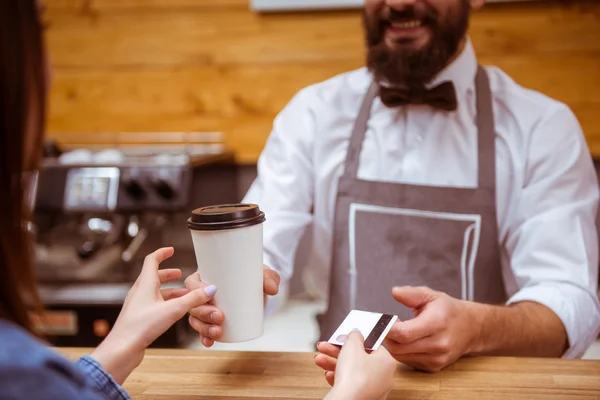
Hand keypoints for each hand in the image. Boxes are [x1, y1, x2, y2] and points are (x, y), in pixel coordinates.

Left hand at [91, 248, 216, 383]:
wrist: (122, 349)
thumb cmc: (141, 327)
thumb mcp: (173, 310)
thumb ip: (193, 299)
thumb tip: (210, 289)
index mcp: (145, 284)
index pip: (152, 260)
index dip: (162, 253)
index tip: (171, 250)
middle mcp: (139, 292)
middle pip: (153, 276)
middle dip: (168, 274)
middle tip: (180, 273)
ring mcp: (138, 305)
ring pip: (155, 291)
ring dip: (169, 290)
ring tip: (184, 295)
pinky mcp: (139, 317)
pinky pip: (154, 304)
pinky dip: (166, 302)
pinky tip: (175, 311)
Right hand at [185, 265, 279, 346]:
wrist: (260, 290)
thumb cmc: (255, 277)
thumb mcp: (263, 274)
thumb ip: (269, 277)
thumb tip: (272, 289)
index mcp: (207, 276)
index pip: (192, 282)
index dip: (196, 289)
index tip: (211, 293)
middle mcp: (202, 294)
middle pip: (193, 304)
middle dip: (203, 312)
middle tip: (220, 316)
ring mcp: (206, 309)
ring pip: (196, 319)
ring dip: (204, 327)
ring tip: (218, 332)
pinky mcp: (212, 322)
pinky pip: (203, 330)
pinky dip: (205, 337)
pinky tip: (209, 342)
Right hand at [318, 331, 396, 399]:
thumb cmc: (354, 376)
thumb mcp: (352, 346)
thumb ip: (355, 336)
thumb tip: (356, 334)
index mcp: (387, 361)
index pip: (371, 346)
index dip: (355, 341)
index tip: (343, 339)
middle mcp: (384, 377)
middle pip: (358, 359)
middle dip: (338, 352)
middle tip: (326, 347)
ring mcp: (374, 389)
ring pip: (352, 372)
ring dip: (334, 364)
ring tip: (319, 359)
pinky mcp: (364, 398)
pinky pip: (351, 385)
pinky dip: (339, 379)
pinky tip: (328, 375)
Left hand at [383, 286, 479, 371]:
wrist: (471, 328)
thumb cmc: (448, 310)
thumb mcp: (431, 295)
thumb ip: (411, 294)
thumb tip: (394, 292)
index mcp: (437, 323)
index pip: (405, 333)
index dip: (388, 329)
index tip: (382, 321)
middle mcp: (438, 345)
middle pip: (399, 347)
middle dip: (386, 336)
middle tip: (385, 325)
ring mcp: (437, 359)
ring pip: (401, 356)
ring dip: (392, 345)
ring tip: (396, 331)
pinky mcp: (434, 367)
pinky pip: (407, 361)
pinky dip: (401, 352)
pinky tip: (406, 341)